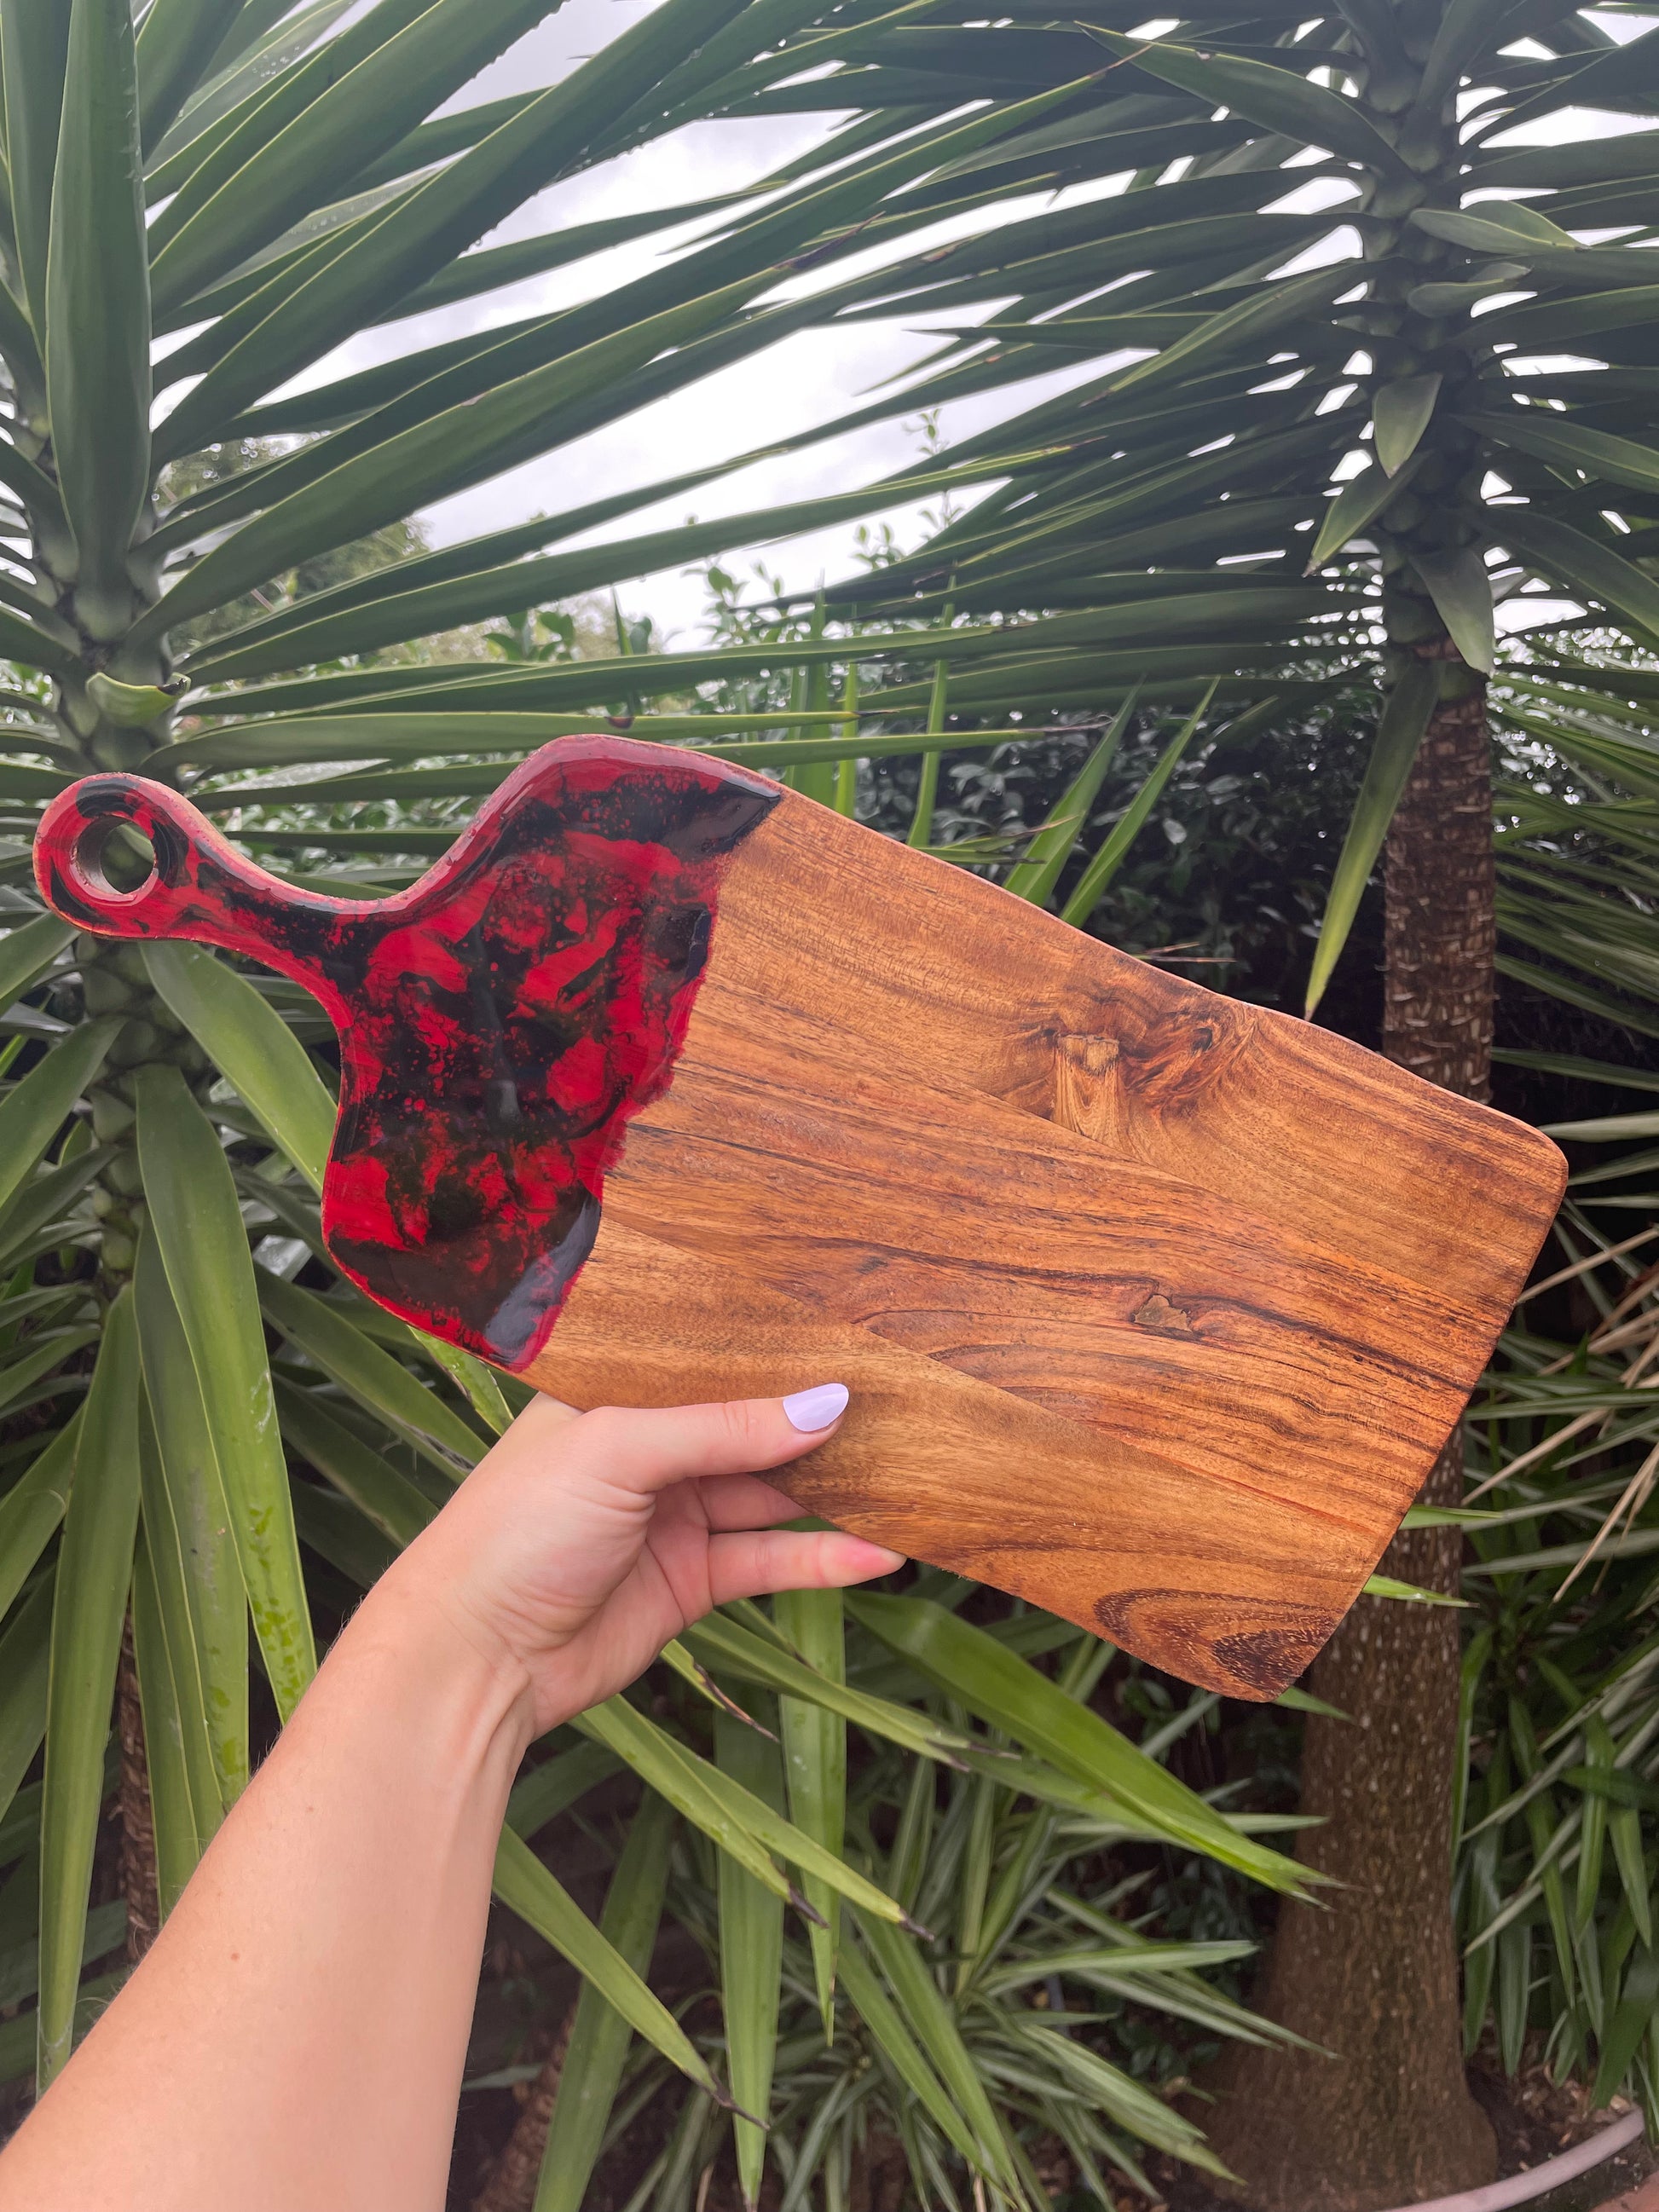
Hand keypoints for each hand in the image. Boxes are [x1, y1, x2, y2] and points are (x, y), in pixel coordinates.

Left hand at [366, 1384, 902, 1735]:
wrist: (472, 1659)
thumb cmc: (515, 1530)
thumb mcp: (618, 1450)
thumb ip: (725, 1426)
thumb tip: (828, 1402)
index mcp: (616, 1392)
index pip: (712, 1356)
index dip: (779, 1347)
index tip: (858, 1332)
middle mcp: (648, 1447)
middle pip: (753, 1424)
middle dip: (821, 1416)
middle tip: (906, 1402)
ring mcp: (672, 1515)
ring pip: (773, 1492)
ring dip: (837, 1487)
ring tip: (915, 1471)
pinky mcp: (690, 1580)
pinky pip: (771, 1558)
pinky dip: (826, 1557)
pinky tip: (881, 1550)